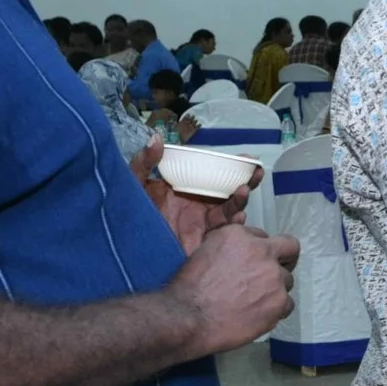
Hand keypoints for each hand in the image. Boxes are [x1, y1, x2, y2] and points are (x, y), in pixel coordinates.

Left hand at [131, 137, 256, 254]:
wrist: (129, 247)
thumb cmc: (130, 214)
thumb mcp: (134, 185)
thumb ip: (143, 163)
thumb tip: (158, 138)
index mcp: (186, 186)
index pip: (214, 173)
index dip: (232, 165)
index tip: (247, 158)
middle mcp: (199, 202)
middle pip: (229, 190)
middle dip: (247, 181)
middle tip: (257, 171)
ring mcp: (202, 221)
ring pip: (231, 210)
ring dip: (241, 200)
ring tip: (243, 191)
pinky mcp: (203, 239)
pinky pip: (223, 231)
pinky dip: (233, 224)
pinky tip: (238, 217)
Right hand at [168, 223, 298, 354]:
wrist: (190, 317)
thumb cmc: (190, 286)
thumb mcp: (204, 249)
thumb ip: (229, 242)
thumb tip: (243, 235)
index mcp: (241, 235)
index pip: (263, 237)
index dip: (258, 250)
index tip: (252, 262)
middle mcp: (262, 252)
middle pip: (290, 249)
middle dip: (284, 259)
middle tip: (272, 273)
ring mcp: (274, 277)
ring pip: (288, 280)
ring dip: (276, 288)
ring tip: (256, 301)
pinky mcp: (280, 302)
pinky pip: (287, 304)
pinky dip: (276, 310)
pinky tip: (259, 314)